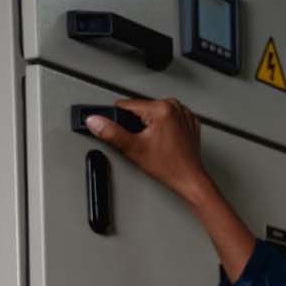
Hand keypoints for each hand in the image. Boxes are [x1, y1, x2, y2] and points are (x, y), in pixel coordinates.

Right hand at [87, 98, 210, 205]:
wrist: (190, 180)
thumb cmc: (170, 167)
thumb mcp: (134, 149)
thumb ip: (111, 133)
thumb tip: (94, 121)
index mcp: (161, 108)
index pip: (126, 105)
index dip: (119, 120)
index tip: (126, 133)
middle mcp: (174, 106)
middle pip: (140, 109)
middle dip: (136, 124)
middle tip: (145, 143)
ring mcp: (184, 113)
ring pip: (153, 113)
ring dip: (150, 126)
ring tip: (156, 144)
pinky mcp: (189, 121)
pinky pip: (167, 118)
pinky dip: (163, 128)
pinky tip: (165, 142)